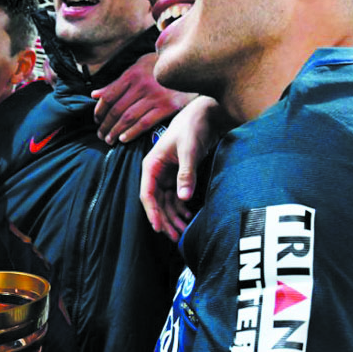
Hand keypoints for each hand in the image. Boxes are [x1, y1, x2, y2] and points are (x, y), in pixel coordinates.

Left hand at [91, 53, 194, 144]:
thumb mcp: (138, 67)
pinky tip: (124, 139)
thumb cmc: (160, 68)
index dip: (99, 111)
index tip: (96, 120)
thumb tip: (94, 94)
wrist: (191, 67)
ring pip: (128, 118)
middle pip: (117, 109)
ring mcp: (154, 96)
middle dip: (106, 125)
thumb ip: (116, 83)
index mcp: (132, 74)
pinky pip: (145, 123)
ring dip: (115, 131)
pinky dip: (132, 133)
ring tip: (109, 139)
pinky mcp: (167, 106)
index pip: (109, 96)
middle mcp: (141, 85)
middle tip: (101, 134)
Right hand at [139, 95, 228, 241]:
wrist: (205, 114)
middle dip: (165, 220)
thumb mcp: (189, 150)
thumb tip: (183, 198)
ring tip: (183, 232)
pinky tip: (189, 217)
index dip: (152, 212)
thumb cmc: (192, 127)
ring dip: (173, 217)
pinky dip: (181, 208)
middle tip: (175, 237)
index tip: (158, 228)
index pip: (147, 193)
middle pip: (156, 202)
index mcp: (152, 165)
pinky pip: (176, 197)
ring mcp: (167, 175)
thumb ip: (186, 174)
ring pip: (166, 202)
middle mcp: (156, 172)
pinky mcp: (178, 176)